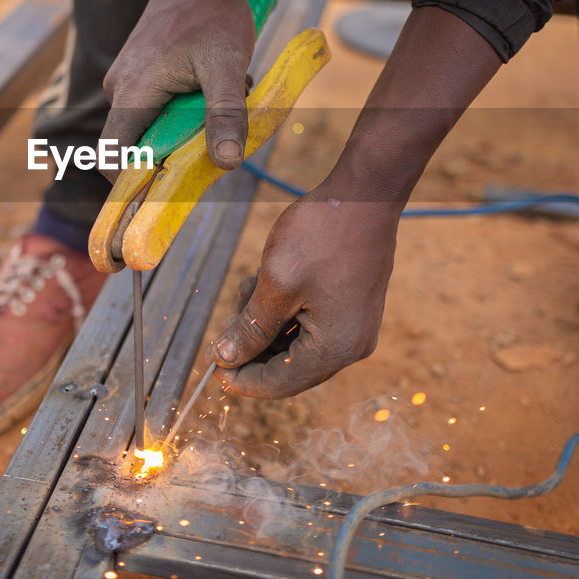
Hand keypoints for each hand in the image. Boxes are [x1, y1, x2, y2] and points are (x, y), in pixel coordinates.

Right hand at [100, 0, 254, 171]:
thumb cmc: (212, 13)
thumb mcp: (226, 66)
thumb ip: (225, 115)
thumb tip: (227, 163)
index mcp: (131, 91)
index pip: (112, 156)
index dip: (132, 183)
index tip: (168, 191)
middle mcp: (119, 89)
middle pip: (137, 145)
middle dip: (175, 150)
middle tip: (215, 136)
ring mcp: (126, 80)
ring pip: (149, 125)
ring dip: (183, 125)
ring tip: (213, 96)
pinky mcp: (138, 74)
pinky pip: (154, 107)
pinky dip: (182, 108)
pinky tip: (207, 84)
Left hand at [210, 183, 399, 397]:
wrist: (365, 195)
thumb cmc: (322, 235)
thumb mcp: (275, 283)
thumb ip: (250, 328)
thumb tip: (225, 359)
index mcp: (335, 348)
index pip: (279, 384)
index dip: (241, 379)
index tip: (212, 365)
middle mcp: (351, 346)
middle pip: (289, 368)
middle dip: (253, 347)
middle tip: (228, 317)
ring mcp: (355, 327)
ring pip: (296, 345)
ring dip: (266, 325)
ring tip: (249, 287)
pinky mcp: (353, 308)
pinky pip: (311, 325)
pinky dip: (284, 312)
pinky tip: (267, 282)